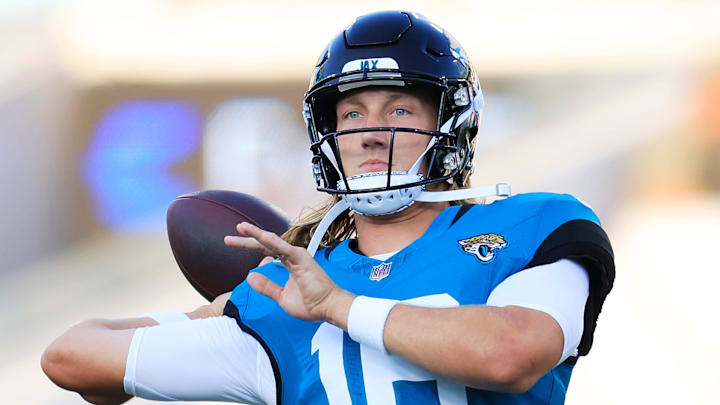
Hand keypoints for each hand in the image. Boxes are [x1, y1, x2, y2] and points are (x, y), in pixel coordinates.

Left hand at [224, 222, 353, 325]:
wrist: (327, 308)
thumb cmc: (311, 303)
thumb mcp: (281, 296)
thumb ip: (267, 286)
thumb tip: (250, 276)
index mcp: (289, 263)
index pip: (265, 251)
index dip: (248, 246)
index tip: (230, 243)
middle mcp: (292, 256)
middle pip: (265, 244)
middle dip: (246, 240)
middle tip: (228, 238)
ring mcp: (297, 255)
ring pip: (272, 241)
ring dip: (256, 234)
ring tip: (241, 228)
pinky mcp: (302, 259)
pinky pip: (284, 248)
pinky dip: (272, 241)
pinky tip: (260, 236)